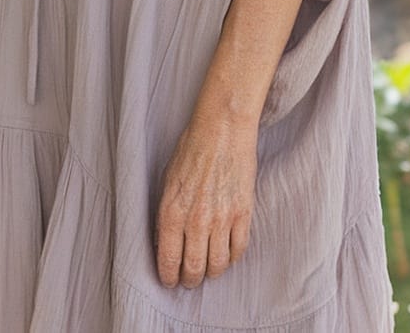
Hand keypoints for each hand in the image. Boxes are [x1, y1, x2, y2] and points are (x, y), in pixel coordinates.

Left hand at [154, 108, 258, 288]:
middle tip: (190, 279)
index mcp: (171, 212)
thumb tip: (166, 241)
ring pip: (218, 265)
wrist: (222, 129)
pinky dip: (232, 257)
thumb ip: (167, 214)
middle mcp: (195, 221)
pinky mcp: (243, 213)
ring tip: (209, 268)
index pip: (168, 261)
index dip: (169, 277)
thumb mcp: (168, 181)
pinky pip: (239, 249)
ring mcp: (221, 219)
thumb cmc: (191, 149)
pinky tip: (227, 252)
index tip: (170, 280)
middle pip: (194, 269)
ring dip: (212, 272)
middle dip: (190, 280)